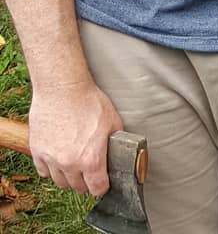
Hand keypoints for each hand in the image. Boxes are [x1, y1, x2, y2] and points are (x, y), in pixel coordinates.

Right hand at [29, 81, 122, 195]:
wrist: (63, 89)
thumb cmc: (89, 102)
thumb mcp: (113, 121)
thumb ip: (115, 142)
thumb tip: (119, 152)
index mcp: (91, 159)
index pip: (97, 188)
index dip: (103, 186)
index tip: (103, 183)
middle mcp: (70, 164)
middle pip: (78, 187)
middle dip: (86, 181)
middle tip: (90, 172)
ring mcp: (51, 159)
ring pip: (60, 181)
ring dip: (69, 176)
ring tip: (75, 164)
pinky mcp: (38, 152)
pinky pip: (44, 171)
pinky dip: (51, 168)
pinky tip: (59, 158)